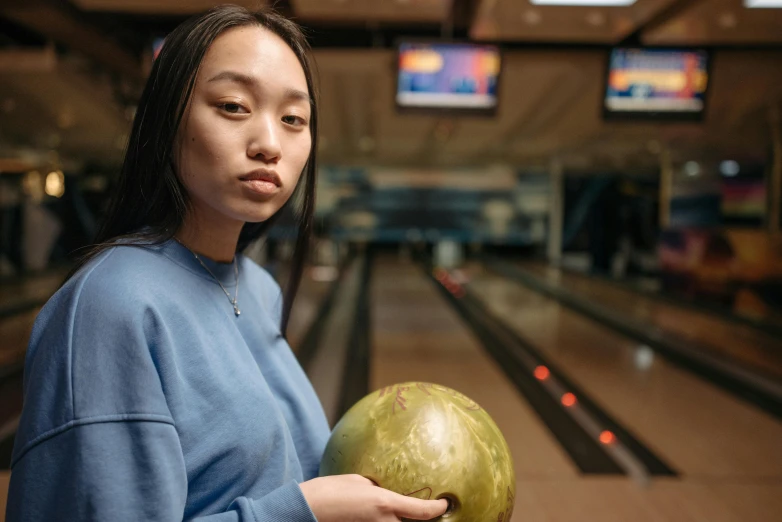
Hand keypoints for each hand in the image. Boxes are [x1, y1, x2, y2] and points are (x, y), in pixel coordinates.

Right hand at [299, 474, 448, 521]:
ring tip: (385, 510)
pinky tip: (377, 515)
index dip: (437, 509)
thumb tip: (386, 492)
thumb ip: (378, 490)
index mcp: (385, 503)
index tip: (444, 505)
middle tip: (418, 508)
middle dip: (415, 517)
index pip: (421, 511)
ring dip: (397, 520)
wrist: (307, 510)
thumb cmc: (329, 491)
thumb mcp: (358, 483)